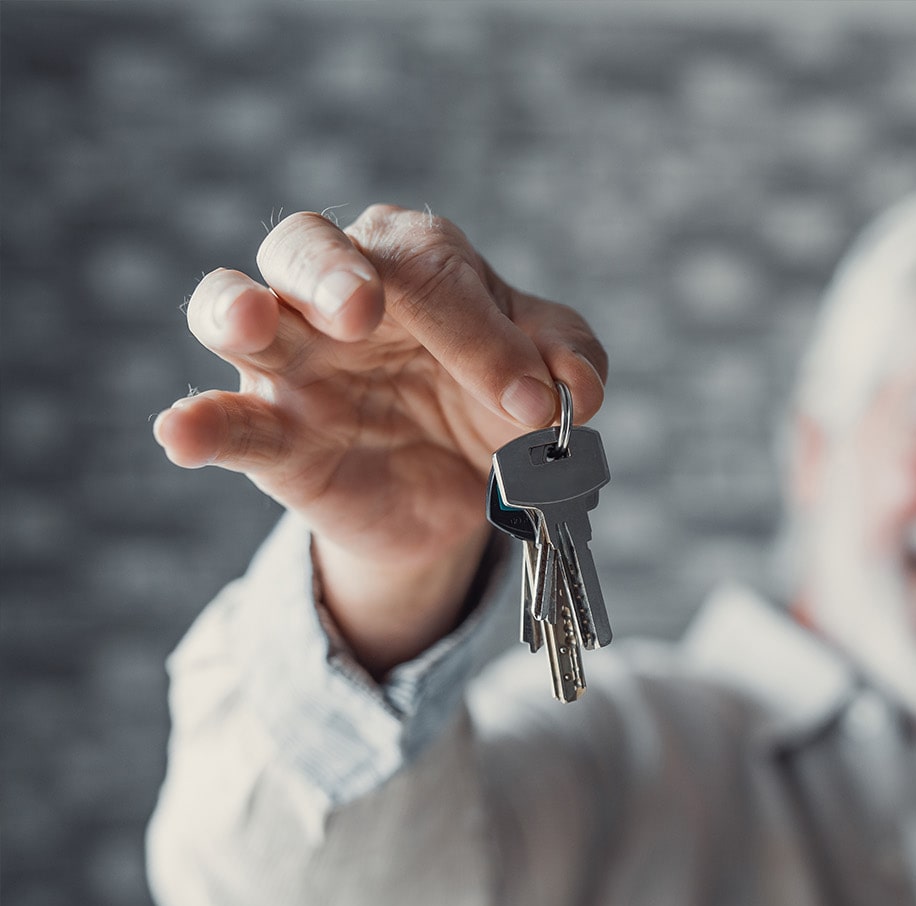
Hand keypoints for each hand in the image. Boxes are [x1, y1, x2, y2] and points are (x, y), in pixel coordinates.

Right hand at [153, 207, 606, 670]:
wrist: (464, 490)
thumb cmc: (496, 398)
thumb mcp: (548, 376)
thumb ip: (569, 363)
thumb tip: (576, 390)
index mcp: (417, 262)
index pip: (434, 274)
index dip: (483, 336)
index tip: (529, 402)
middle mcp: (338, 293)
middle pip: (305, 246)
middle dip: (332, 271)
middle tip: (362, 309)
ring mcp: (292, 362)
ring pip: (232, 306)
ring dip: (236, 309)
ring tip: (253, 324)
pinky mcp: (271, 435)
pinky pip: (225, 422)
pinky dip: (198, 423)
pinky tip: (181, 432)